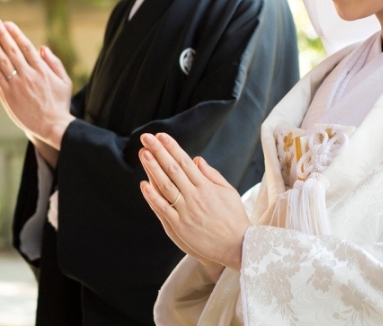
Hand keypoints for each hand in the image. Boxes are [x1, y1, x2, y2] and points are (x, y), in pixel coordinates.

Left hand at [0, 18, 74, 160]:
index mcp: (42, 70)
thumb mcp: (64, 81)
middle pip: (12, 50)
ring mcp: (17, 85)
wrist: (52, 126)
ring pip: (3, 62)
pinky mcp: (8, 96)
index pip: (26, 47)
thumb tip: (42, 48)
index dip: (16, 34)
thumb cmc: (59, 103)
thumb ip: (54, 63)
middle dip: (1, 34)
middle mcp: (28, 75)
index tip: (8, 24)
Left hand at [138, 133, 249, 270]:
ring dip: (153, 168)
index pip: (185, 162)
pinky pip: (163, 208)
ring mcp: (186, 211)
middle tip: (146, 138)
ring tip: (143, 154)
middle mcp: (195, 196)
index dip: (172, 147)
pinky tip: (144, 185)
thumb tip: (197, 160)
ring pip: (166, 186)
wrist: (239, 246)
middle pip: (173, 169)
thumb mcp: (229, 192)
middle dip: (158, 151)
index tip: (161, 136)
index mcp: (206, 186)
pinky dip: (153, 197)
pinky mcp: (180, 226)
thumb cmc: (234, 219)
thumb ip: (212, 175)